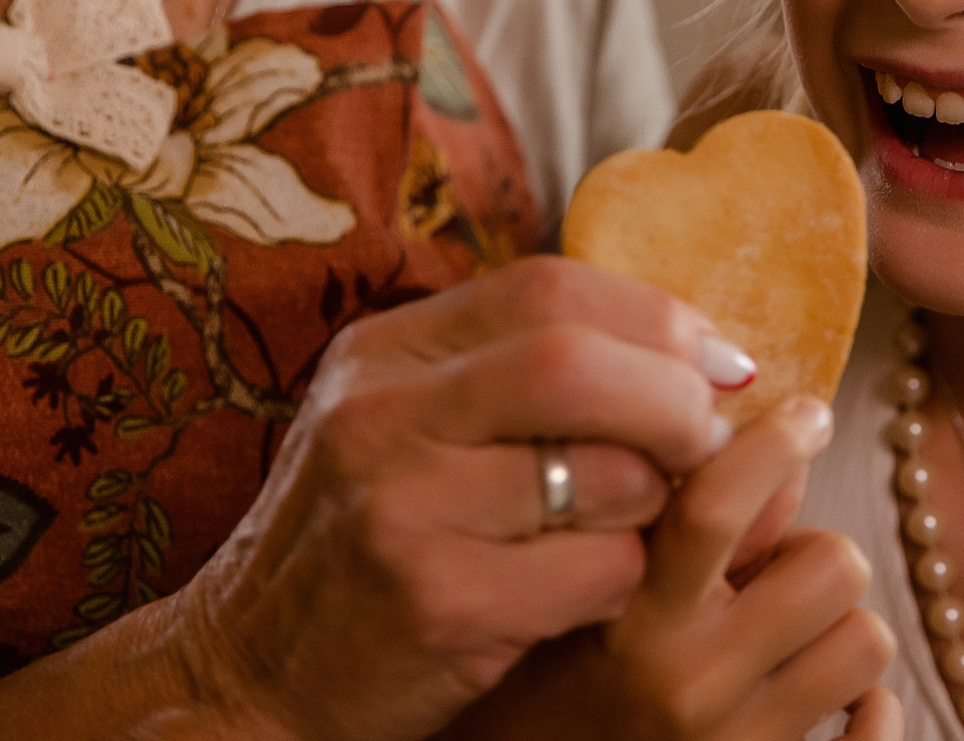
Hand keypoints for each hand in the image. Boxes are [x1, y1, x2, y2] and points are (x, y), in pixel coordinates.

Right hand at [172, 256, 739, 740]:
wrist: (244, 676)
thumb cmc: (362, 543)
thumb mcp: (400, 426)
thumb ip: (510, 374)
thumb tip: (690, 349)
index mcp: (383, 354)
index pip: (548, 288)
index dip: (658, 318)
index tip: (720, 363)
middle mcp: (381, 415)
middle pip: (577, 362)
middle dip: (674, 399)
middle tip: (713, 440)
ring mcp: (401, 508)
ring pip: (602, 472)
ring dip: (656, 501)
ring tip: (641, 524)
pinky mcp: (433, 601)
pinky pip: (594, 571)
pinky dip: (624, 579)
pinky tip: (595, 594)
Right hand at [451, 397, 899, 740]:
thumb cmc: (553, 682)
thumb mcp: (592, 593)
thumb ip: (686, 523)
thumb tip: (781, 460)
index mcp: (634, 619)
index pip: (715, 507)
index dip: (775, 442)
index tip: (808, 416)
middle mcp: (689, 683)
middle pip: (832, 566)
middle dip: (813, 553)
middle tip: (772, 570)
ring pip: (866, 639)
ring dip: (839, 626)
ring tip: (787, 633)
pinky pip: (880, 731)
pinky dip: (873, 709)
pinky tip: (838, 699)